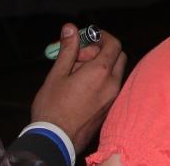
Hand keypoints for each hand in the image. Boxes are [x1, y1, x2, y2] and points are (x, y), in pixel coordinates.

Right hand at [30, 23, 126, 150]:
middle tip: (79, 57)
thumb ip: (68, 50)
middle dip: (101, 51)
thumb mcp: (57, 74)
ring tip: (75, 74)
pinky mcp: (110, 108)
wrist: (55, 140)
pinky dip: (101, 80)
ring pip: (115, 72)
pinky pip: (111, 87)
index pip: (114, 44)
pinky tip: (81, 87)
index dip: (102, 37)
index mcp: (100, 72)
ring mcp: (113, 97)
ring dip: (100, 66)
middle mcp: (112, 83)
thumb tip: (70, 29)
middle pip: (118, 57)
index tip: (89, 37)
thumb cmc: (52, 107)